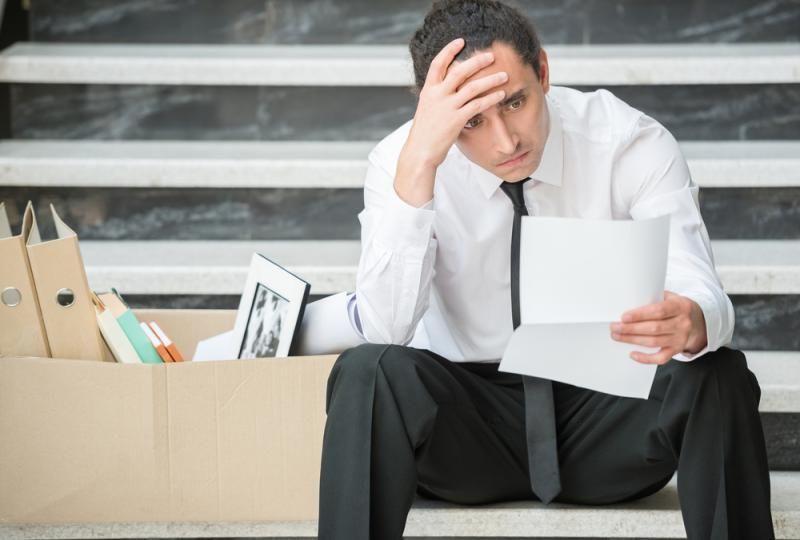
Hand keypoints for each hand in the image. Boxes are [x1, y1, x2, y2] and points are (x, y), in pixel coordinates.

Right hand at [395, 38, 508, 205]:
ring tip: (504, 75)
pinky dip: (491, 98)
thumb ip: (437, 98)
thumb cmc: (424, 134)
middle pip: (459, 71)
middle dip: (477, 61)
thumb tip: (448, 90)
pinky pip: (478, 105)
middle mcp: (437, 95)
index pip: (438, 64)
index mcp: (428, 91)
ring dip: (491, 79)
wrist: (419, 152)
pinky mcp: (456, 119)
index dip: (449, 50)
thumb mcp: (427, 110)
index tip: (461, 41)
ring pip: (473, 87)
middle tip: (491, 56)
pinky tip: (501, 95)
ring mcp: (446, 107)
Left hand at [610, 291, 707, 364]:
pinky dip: (646, 358)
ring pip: (654, 342)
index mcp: (680, 306)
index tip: (624, 317)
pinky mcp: (677, 350)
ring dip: (633, 340)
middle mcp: (682, 323)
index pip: (659, 311)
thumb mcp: (670, 297)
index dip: (640, 315)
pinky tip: (633, 354)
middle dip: (631, 329)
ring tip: (617, 336)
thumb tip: (629, 300)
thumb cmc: (676, 306)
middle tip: (614, 327)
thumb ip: (653, 298)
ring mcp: (680, 338)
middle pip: (654, 328)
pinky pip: (661, 358)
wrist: (697, 319)